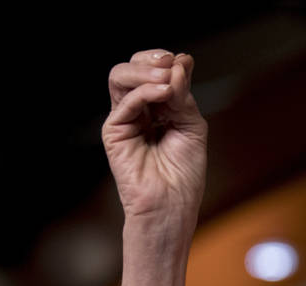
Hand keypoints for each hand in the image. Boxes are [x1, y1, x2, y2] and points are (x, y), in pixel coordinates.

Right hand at [103, 50, 206, 285]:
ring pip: (119, 77)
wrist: (172, 206)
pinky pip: (123, 102)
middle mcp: (137, 111)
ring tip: (166, 78)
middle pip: (131, 68)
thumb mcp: (192, 126)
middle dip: (150, 59)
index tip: (181, 62)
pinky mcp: (114, 133)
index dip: (163, 60)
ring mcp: (123, 120)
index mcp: (156, 108)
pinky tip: (164, 93)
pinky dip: (145, 92)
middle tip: (170, 63)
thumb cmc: (184, 174)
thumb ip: (183, 95)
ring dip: (144, 70)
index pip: (152, 71)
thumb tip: (180, 60)